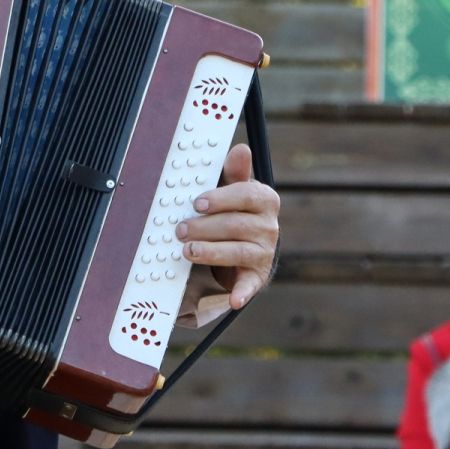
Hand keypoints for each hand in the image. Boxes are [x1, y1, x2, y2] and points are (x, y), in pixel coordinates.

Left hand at [176, 143, 278, 323]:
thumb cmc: (234, 211)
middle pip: (236, 225)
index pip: (246, 195)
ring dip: (210, 252)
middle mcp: (269, 227)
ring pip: (237, 251)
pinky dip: (243, 293)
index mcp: (265, 200)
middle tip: (180, 229)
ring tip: (186, 250)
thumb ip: (234, 172)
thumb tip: (240, 149)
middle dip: (205, 227)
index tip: (197, 203)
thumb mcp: (233, 189)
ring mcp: (264, 252)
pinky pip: (250, 285)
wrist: (245, 244)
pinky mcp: (256, 276)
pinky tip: (233, 299)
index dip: (220, 199)